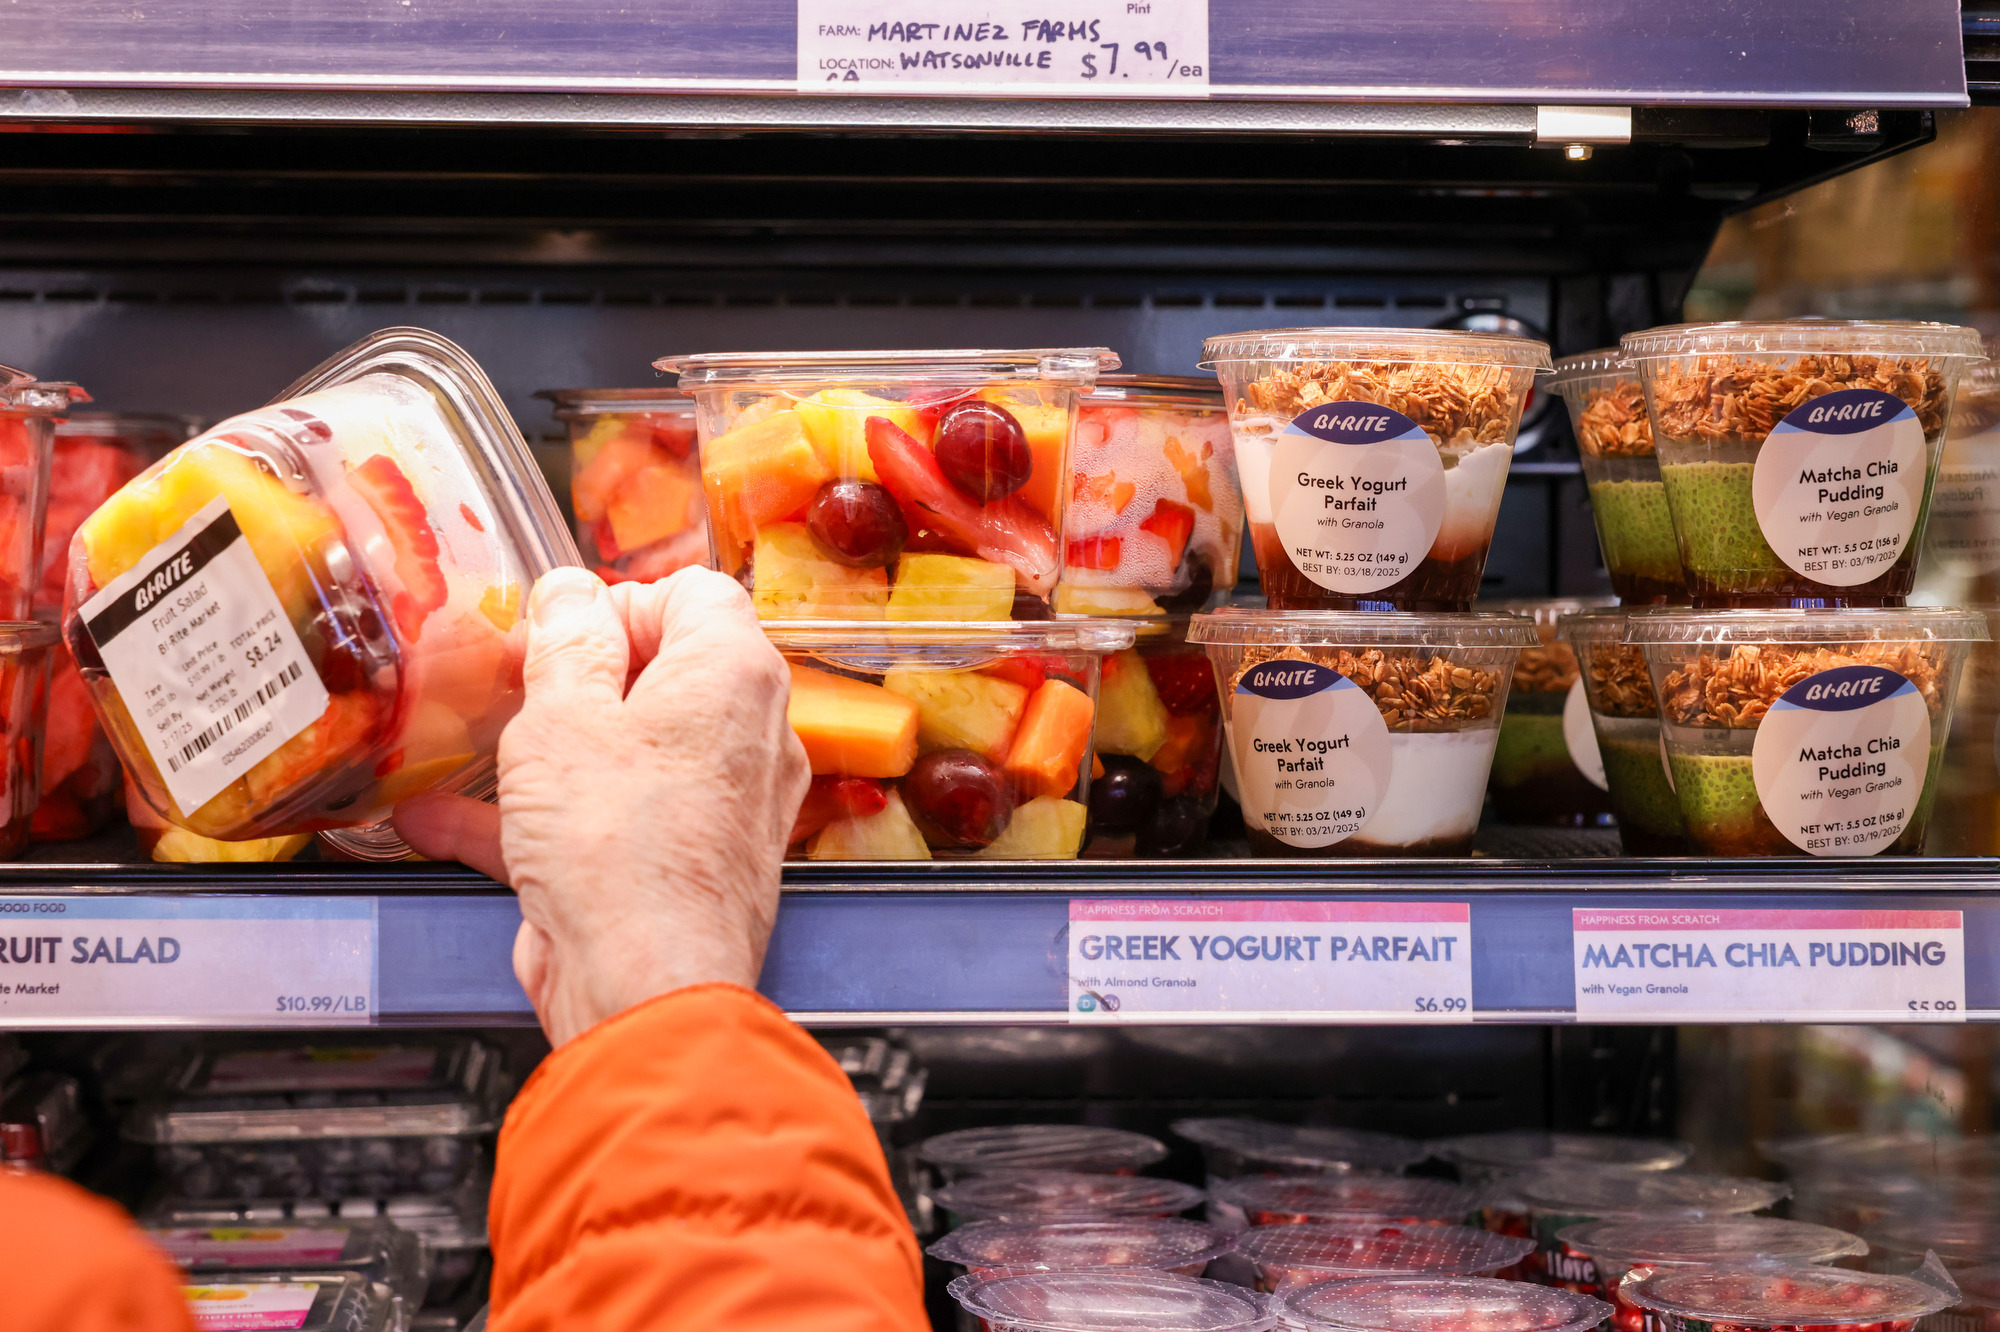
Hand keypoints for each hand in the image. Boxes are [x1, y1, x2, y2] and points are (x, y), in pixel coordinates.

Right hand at [395, 566, 809, 1046]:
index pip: (694, 594)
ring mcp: (718, 804)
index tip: (558, 628)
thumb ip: (565, 644)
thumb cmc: (620, 850)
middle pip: (661, 670)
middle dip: (576, 675)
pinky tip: (445, 821)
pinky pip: (610, 817)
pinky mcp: (680, 863)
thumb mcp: (563, 719)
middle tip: (511, 683)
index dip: (619, 600)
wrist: (643, 988)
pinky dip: (540, 815)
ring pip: (628, 750)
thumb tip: (571, 595)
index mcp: (733, 675)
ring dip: (547, 748)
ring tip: (473, 742)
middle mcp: (745, 735)